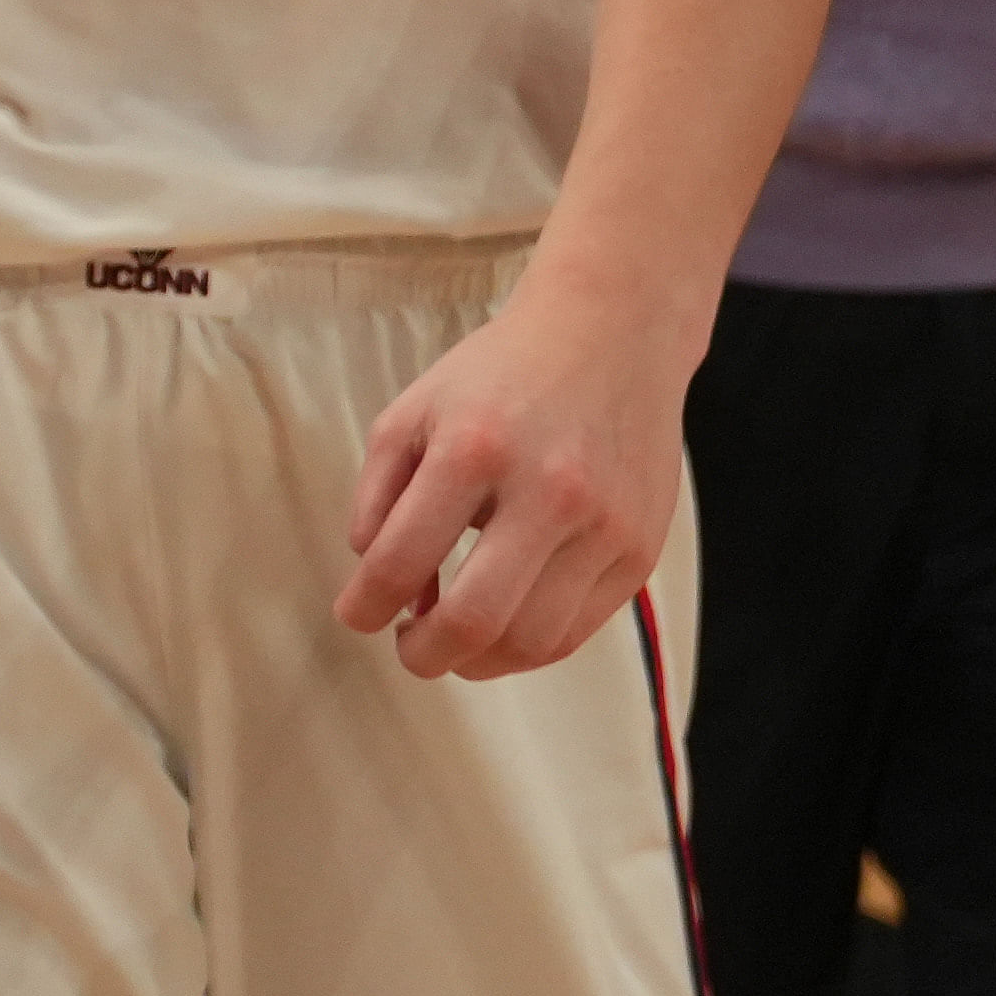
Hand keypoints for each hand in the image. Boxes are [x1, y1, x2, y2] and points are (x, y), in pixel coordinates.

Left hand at [338, 285, 691, 683]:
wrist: (612, 335)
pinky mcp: (640, 549)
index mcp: (474, 449)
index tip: (356, 615)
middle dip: (423, 654)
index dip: (363, 607)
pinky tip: (502, 624)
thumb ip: (378, 497)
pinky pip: (576, 631)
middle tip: (407, 646)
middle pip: (473, 622)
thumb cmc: (498, 376)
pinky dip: (527, 646)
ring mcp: (604, 526)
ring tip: (453, 639)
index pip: (400, 561)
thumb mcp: (412, 413)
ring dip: (476, 660)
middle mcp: (548, 491)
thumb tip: (375, 579)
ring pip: (530, 642)